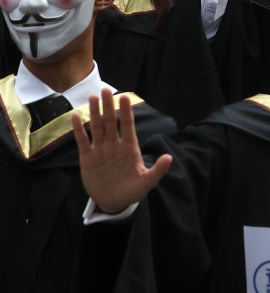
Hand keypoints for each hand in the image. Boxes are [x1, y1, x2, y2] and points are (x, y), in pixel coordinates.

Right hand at [72, 88, 172, 214]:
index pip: (128, 125)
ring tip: (93, 97)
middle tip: (106, 90)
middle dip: (109, 106)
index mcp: (130, 147)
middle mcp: (114, 145)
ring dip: (95, 113)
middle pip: (111, 122)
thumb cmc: (132, 191)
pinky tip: (76, 116)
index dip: (126, 111)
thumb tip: (169, 157)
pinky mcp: (87, 157)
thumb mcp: (147, 182)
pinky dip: (79, 129)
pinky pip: (82, 141)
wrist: (113, 203)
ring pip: (97, 127)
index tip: (125, 96)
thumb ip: (157, 170)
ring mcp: (100, 150)